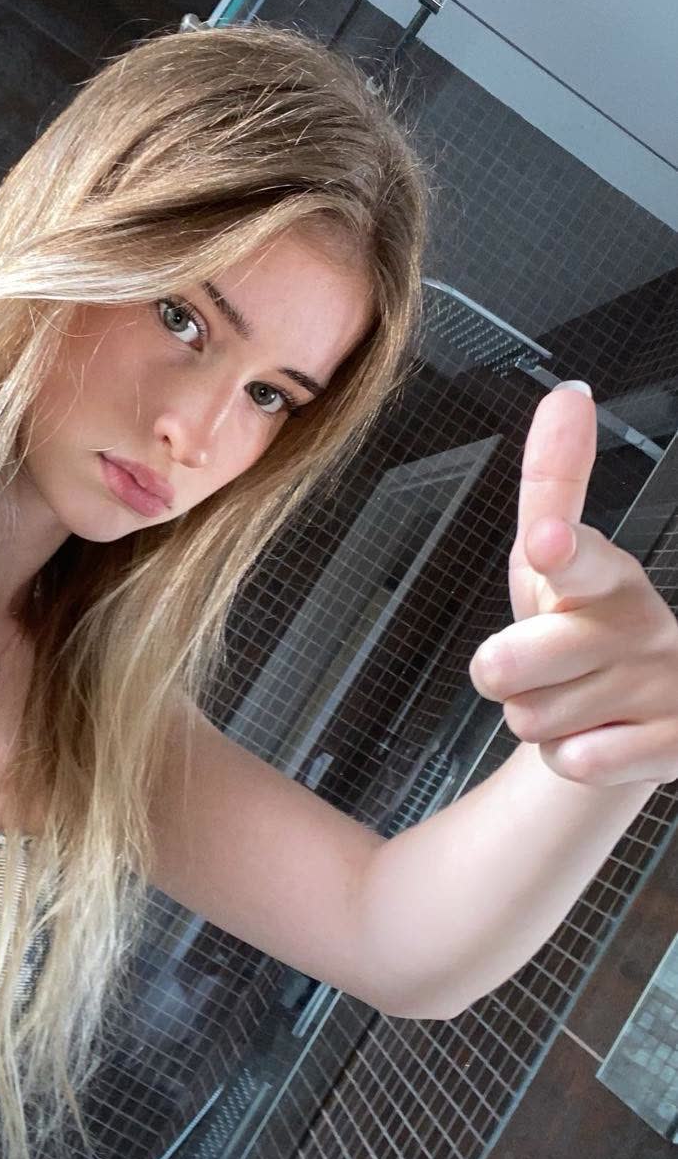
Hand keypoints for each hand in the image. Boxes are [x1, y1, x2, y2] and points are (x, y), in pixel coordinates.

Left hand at [468, 383, 677, 787]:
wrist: (632, 714)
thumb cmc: (580, 624)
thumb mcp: (554, 558)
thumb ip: (553, 481)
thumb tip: (568, 396)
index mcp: (607, 575)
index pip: (581, 560)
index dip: (560, 551)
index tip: (545, 543)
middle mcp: (641, 625)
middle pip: (514, 664)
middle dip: (500, 673)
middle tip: (522, 667)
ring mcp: (662, 686)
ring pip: (534, 719)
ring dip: (536, 718)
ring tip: (571, 699)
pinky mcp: (676, 744)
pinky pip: (577, 762)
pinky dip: (571, 757)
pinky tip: (602, 735)